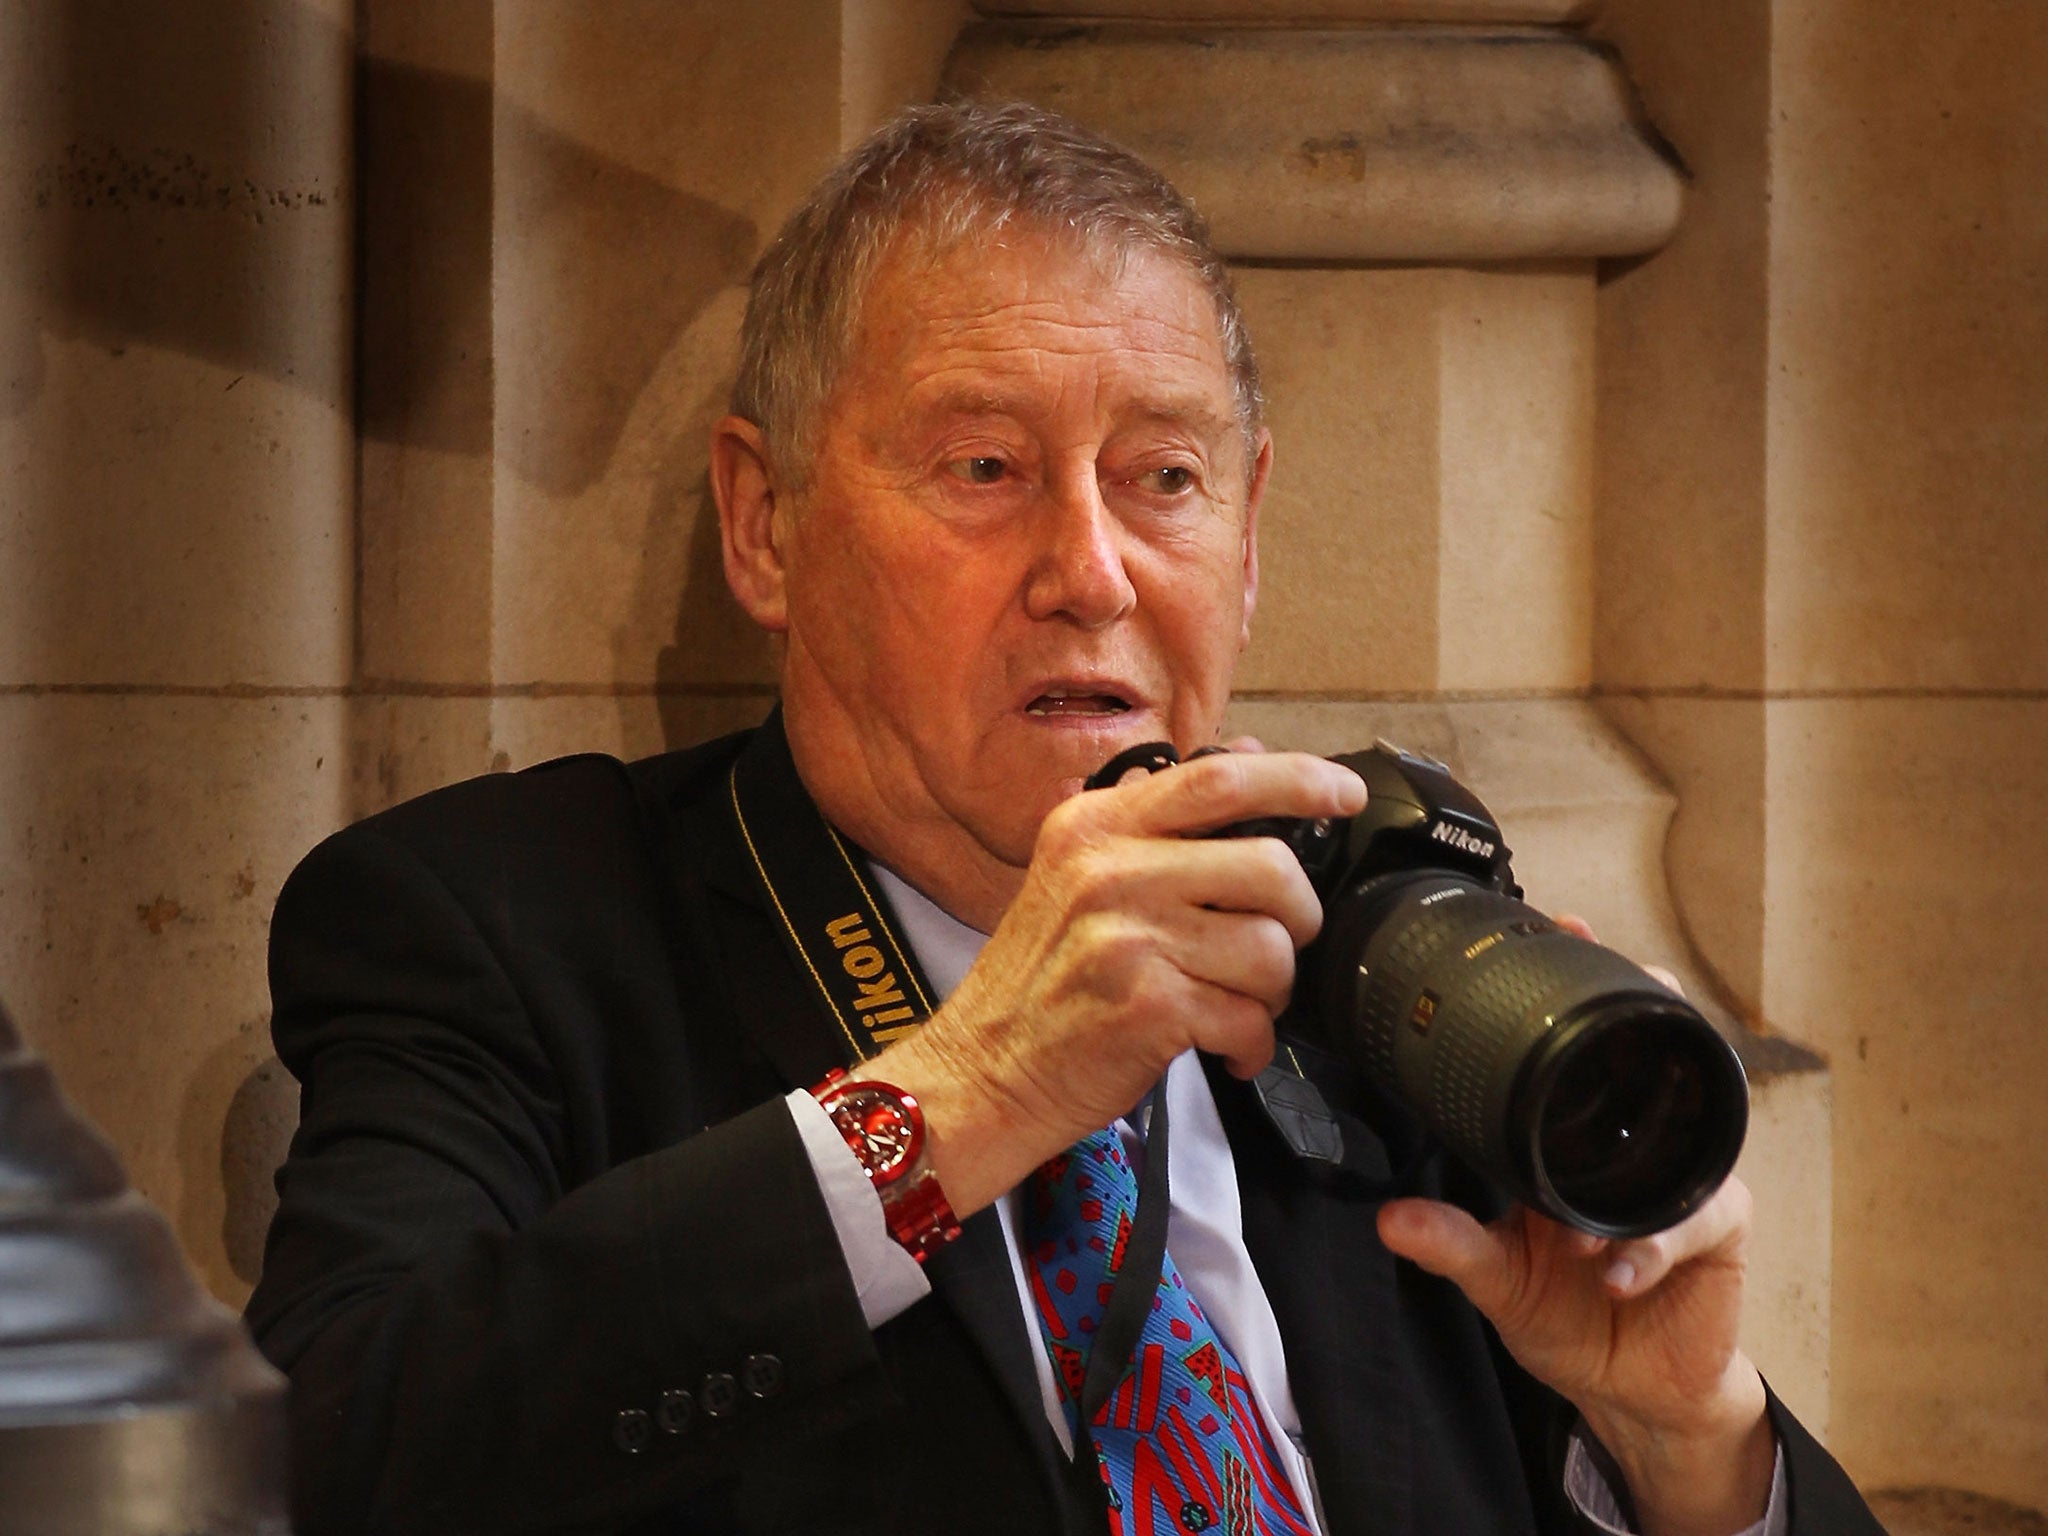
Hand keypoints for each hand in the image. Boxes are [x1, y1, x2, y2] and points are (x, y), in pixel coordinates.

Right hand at [873, 747, 1365, 1215]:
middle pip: (1268, 865)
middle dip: (1298, 915)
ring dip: (1274, 990)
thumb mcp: (1075, 874)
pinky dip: (1252, 1044)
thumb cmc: (1040, 980)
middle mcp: (1110, 870)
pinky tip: (1227, 1050)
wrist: (982, 1072)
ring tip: (1240, 1005)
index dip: (1299, 778)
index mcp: (1096, 826)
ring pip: (1270, 948)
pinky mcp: (1148, 1006)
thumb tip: (1247, 751)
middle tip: (1277, 943)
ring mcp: (1129, 937)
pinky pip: (1249, 1017)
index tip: (1345, 794)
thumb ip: (1156, 818)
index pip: (1219, 778)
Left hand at [1377, 919, 1773, 1535]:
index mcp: (1574, 1139)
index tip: (1560, 929)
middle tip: (1632, 992)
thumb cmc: (1569, 1312)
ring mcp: (1682, 1184)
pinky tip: (1616, 1272)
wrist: (1630, 1386)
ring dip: (1629, 1178)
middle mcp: (1633, 1147)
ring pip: (1678, 1143)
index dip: (1578, 987)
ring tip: (1579, 1228)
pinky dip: (1648, 1249)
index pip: (1582, 1048)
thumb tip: (1390, 1220)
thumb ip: (1452, 1243)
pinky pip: (1690, 1224)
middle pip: (1655, 1063)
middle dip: (1647, 1020)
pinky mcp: (1718, 1232)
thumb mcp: (1497, 1277)